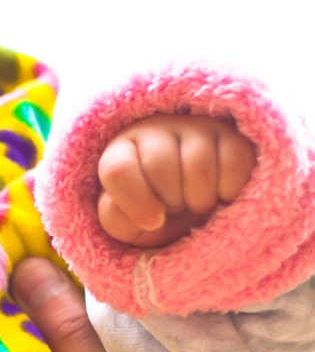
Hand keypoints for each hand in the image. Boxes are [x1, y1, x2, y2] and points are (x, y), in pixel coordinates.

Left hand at [97, 114, 255, 247]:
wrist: (194, 211)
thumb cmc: (154, 214)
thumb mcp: (127, 224)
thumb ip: (117, 219)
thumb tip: (150, 215)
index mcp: (121, 152)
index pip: (118, 170)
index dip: (135, 203)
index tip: (153, 222)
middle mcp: (156, 130)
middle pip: (161, 168)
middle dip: (171, 202)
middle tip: (176, 209)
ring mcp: (196, 127)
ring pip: (199, 166)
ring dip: (200, 200)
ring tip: (197, 203)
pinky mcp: (232, 135)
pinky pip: (234, 163)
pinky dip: (229, 191)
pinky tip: (221, 196)